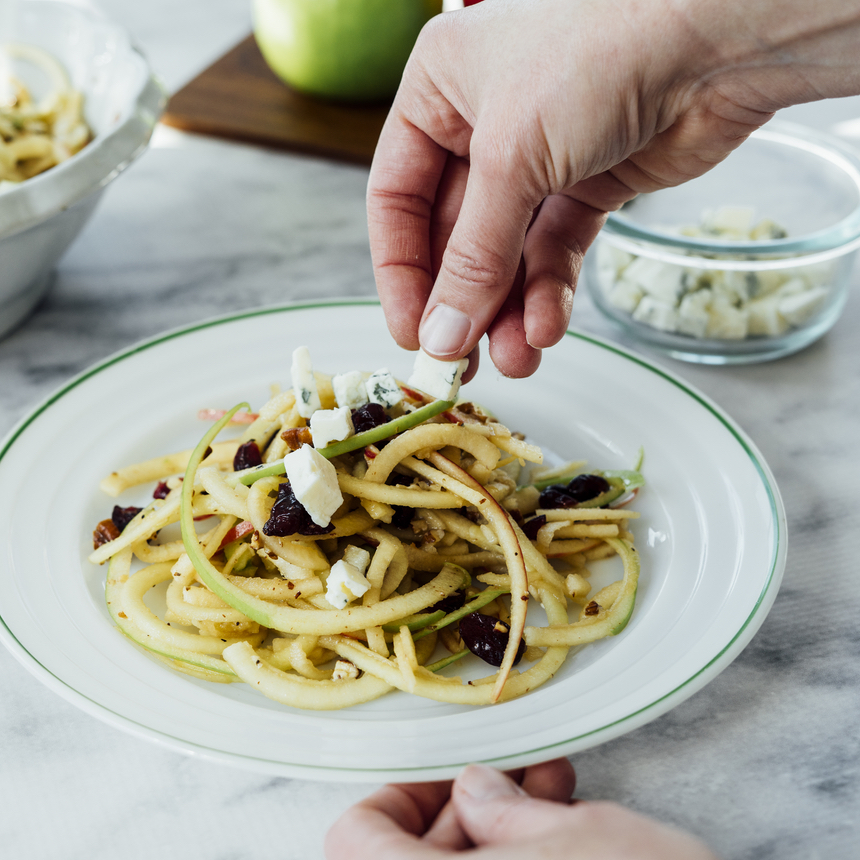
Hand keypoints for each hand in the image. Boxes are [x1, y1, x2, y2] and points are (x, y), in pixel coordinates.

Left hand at [324, 758, 720, 858]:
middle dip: (465, 814)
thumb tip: (477, 790)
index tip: (454, 776)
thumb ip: (506, 808)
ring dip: (500, 843)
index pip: (359, 837)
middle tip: (514, 779)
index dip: (406, 795)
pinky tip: (568, 842)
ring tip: (553, 799)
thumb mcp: (576, 837)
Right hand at [368, 0, 859, 377]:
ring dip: (509, 311)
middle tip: (460, 362)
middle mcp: (484, 124)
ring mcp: (540, 157)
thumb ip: (472, 257)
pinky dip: (550, 293)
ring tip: (516, 360)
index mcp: (439, 91)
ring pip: (508, 254)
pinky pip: (556, 252)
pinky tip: (546, 327)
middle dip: (463, 302)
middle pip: (455, 236)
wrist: (718, 37)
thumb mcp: (510, 159)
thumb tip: (440, 335)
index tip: (411, 333)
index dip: (401, 272)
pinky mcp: (590, 185)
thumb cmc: (600, 53)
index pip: (397, 198)